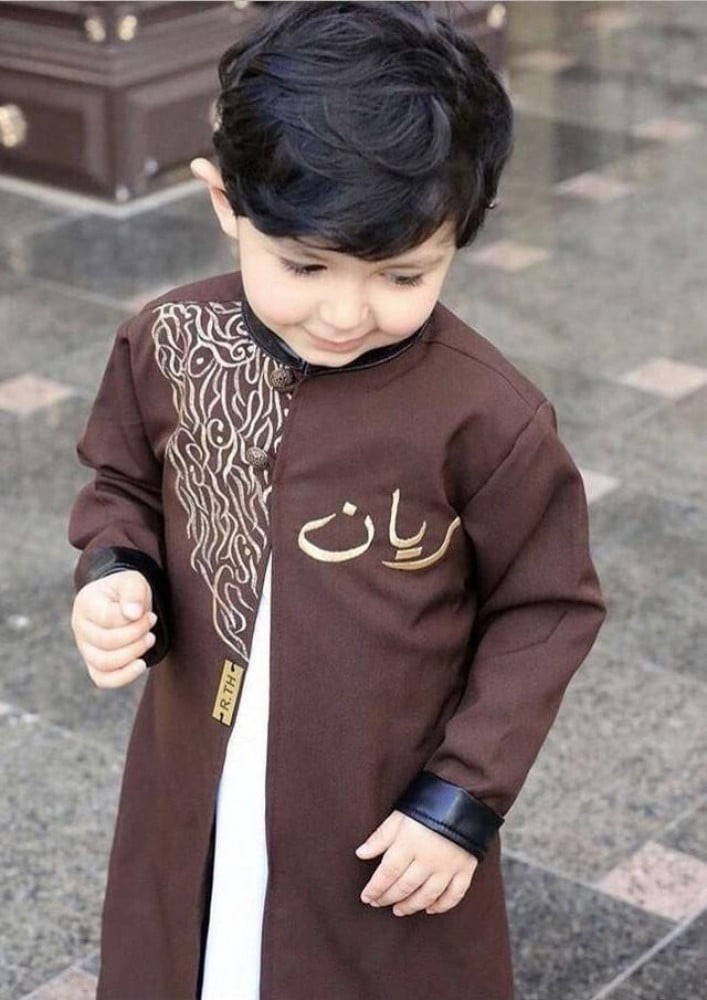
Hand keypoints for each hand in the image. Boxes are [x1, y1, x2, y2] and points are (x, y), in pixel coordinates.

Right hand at [71, 570, 155, 687]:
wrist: (122, 601)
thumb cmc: (127, 591)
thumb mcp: (133, 581)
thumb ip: (133, 592)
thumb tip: (133, 614)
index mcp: (86, 603)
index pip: (107, 619)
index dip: (133, 621)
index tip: (150, 615)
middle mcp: (80, 627)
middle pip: (106, 642)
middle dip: (136, 636)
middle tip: (151, 624)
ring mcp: (84, 647)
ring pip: (104, 663)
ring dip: (133, 653)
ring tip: (149, 639)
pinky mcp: (93, 663)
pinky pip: (103, 679)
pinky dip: (123, 677)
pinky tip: (141, 664)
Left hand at [355, 809, 477, 916]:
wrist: (465, 796)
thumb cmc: (427, 805)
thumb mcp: (400, 816)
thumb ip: (381, 836)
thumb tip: (361, 853)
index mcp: (409, 844)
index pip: (388, 873)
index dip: (375, 888)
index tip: (366, 897)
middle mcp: (428, 859)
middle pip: (405, 887)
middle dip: (388, 898)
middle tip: (378, 903)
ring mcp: (448, 867)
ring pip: (427, 895)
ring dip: (411, 906)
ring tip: (399, 910)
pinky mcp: (465, 869)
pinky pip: (454, 895)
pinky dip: (442, 905)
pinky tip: (430, 909)